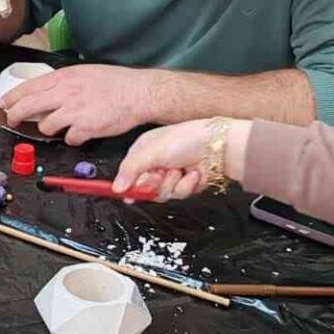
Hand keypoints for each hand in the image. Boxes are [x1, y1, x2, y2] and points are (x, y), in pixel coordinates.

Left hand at [0, 65, 158, 145]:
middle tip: (12, 121)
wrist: (139, 92)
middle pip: (27, 107)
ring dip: (50, 129)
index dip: (11, 98)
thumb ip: (62, 82)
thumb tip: (43, 92)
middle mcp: (66, 93)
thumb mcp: (83, 72)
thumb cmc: (114, 82)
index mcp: (64, 77)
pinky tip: (82, 131)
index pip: (27, 87)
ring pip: (46, 126)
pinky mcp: (86, 128)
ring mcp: (75, 111)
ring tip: (62, 124)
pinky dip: (73, 137)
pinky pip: (68, 138)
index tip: (4, 103)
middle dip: (15, 116)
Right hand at [112, 118, 252, 199]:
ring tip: (180, 170)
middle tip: (160, 175)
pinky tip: (192, 173)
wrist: (218, 145)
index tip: (126, 195)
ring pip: (162, 193)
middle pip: (145, 186)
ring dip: (173, 183)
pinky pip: (179, 194)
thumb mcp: (152, 152)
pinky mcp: (185, 183)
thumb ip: (131, 170)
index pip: (128, 172)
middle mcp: (156, 162)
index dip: (127, 185)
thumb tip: (116, 187)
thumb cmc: (186, 139)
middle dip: (155, 183)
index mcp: (144, 150)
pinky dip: (187, 185)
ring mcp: (171, 173)